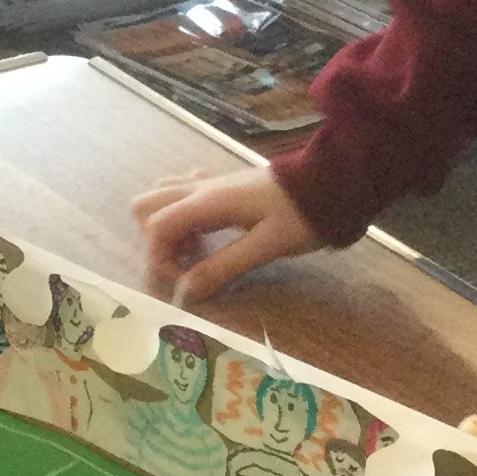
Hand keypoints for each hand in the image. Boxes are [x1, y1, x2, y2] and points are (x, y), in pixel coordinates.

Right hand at [132, 167, 321, 305]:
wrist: (330, 183)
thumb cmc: (300, 216)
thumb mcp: (264, 247)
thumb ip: (222, 267)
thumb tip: (185, 292)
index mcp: (207, 202)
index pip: (157, 227)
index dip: (160, 259)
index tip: (183, 283)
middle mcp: (201, 188)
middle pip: (146, 204)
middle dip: (155, 240)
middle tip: (185, 264)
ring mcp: (210, 183)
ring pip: (161, 195)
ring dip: (167, 226)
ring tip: (196, 252)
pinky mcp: (223, 185)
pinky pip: (184, 192)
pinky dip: (183, 214)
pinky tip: (207, 233)